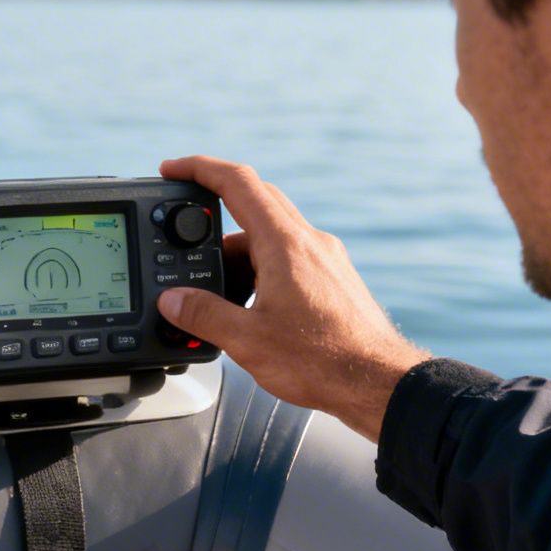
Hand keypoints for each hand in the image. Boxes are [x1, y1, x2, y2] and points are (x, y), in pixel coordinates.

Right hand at [156, 155, 431, 442]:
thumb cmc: (323, 360)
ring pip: (271, 235)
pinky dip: (261, 269)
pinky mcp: (333, 278)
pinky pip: (288, 257)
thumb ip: (204, 316)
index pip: (238, 183)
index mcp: (285, 244)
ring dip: (239, 253)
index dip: (200, 168)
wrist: (377, 382)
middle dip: (215, 215)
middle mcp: (309, 241)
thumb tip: (173, 301)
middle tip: (185, 236)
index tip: (173, 168)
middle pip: (255, 202)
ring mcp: (325, 258)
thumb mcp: (248, 341)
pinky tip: (250, 307)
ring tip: (216, 294)